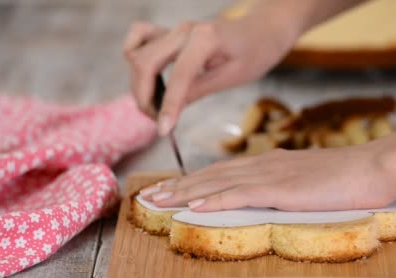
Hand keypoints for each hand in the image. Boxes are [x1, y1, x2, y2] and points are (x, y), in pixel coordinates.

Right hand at [123, 14, 297, 134]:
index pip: (178, 76)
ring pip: (136, 53)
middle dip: (144, 97)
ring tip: (154, 106)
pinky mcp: (170, 33)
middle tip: (158, 122)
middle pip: (145, 63)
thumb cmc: (254, 52)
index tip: (162, 130)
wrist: (261, 30)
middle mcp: (184, 30)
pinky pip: (139, 38)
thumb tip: (170, 114)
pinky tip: (147, 78)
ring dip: (138, 83)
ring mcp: (175, 29)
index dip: (168, 106)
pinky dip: (134, 57)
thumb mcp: (232, 78)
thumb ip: (198, 91)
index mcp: (205, 38)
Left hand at [141, 147, 395, 211]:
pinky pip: (238, 195)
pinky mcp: (279, 188)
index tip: (172, 188)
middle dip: (178, 186)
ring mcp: (270, 175)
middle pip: (211, 175)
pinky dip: (213, 200)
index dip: (194, 181)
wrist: (372, 167)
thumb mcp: (310, 180)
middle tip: (150, 195)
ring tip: (158, 200)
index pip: (222, 172)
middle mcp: (262, 165)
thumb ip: (288, 185)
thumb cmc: (347, 177)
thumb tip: (274, 194)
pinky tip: (193, 205)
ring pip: (217, 183)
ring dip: (185, 192)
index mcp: (269, 163)